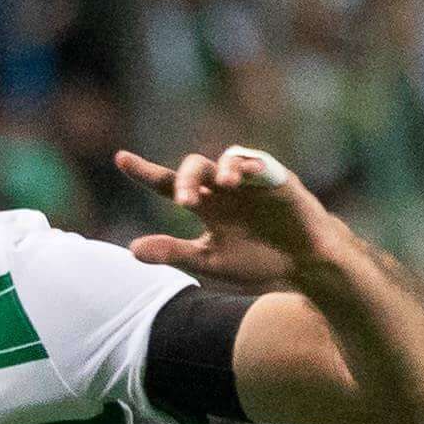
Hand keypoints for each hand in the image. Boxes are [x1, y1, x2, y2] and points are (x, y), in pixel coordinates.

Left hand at [116, 145, 338, 289]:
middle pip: (195, 168)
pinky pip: (260, 164)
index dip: (145, 171)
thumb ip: (173, 253)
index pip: (168, 184)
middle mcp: (223, 188)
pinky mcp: (277, 179)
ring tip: (219, 186)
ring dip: (219, 169)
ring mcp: (250, 181)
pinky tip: (240, 176)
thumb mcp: (209, 261)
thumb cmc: (257, 260)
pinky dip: (249, 166)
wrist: (303, 265)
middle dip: (186, 179)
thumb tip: (131, 250)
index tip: (120, 158)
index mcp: (205, 205)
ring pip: (227, 159)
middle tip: (183, 201)